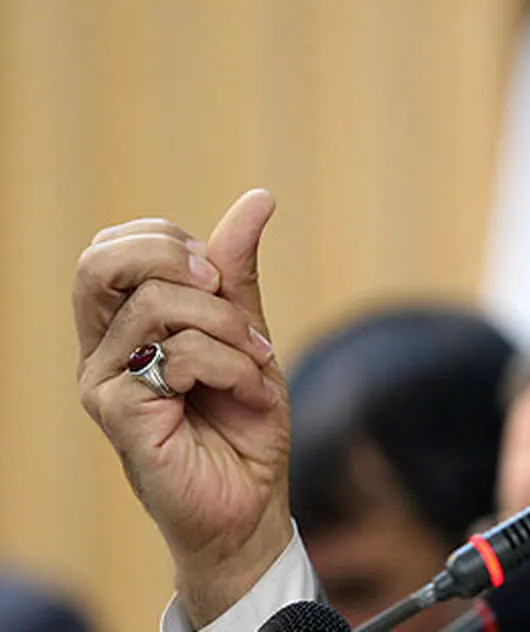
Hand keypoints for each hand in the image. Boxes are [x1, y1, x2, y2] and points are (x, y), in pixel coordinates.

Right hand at [75, 189, 291, 625]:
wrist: (251, 503)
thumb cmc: (242, 423)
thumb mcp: (246, 333)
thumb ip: (237, 272)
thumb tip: (257, 197)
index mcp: (122, 325)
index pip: (109, 247)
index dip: (167, 238)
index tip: (218, 269)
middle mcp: (101, 350)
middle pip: (99, 260)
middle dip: (176, 256)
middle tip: (223, 288)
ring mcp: (103, 383)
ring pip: (155, 304)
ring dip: (228, 325)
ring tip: (256, 363)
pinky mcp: (119, 415)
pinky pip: (178, 355)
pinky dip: (232, 365)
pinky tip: (249, 393)